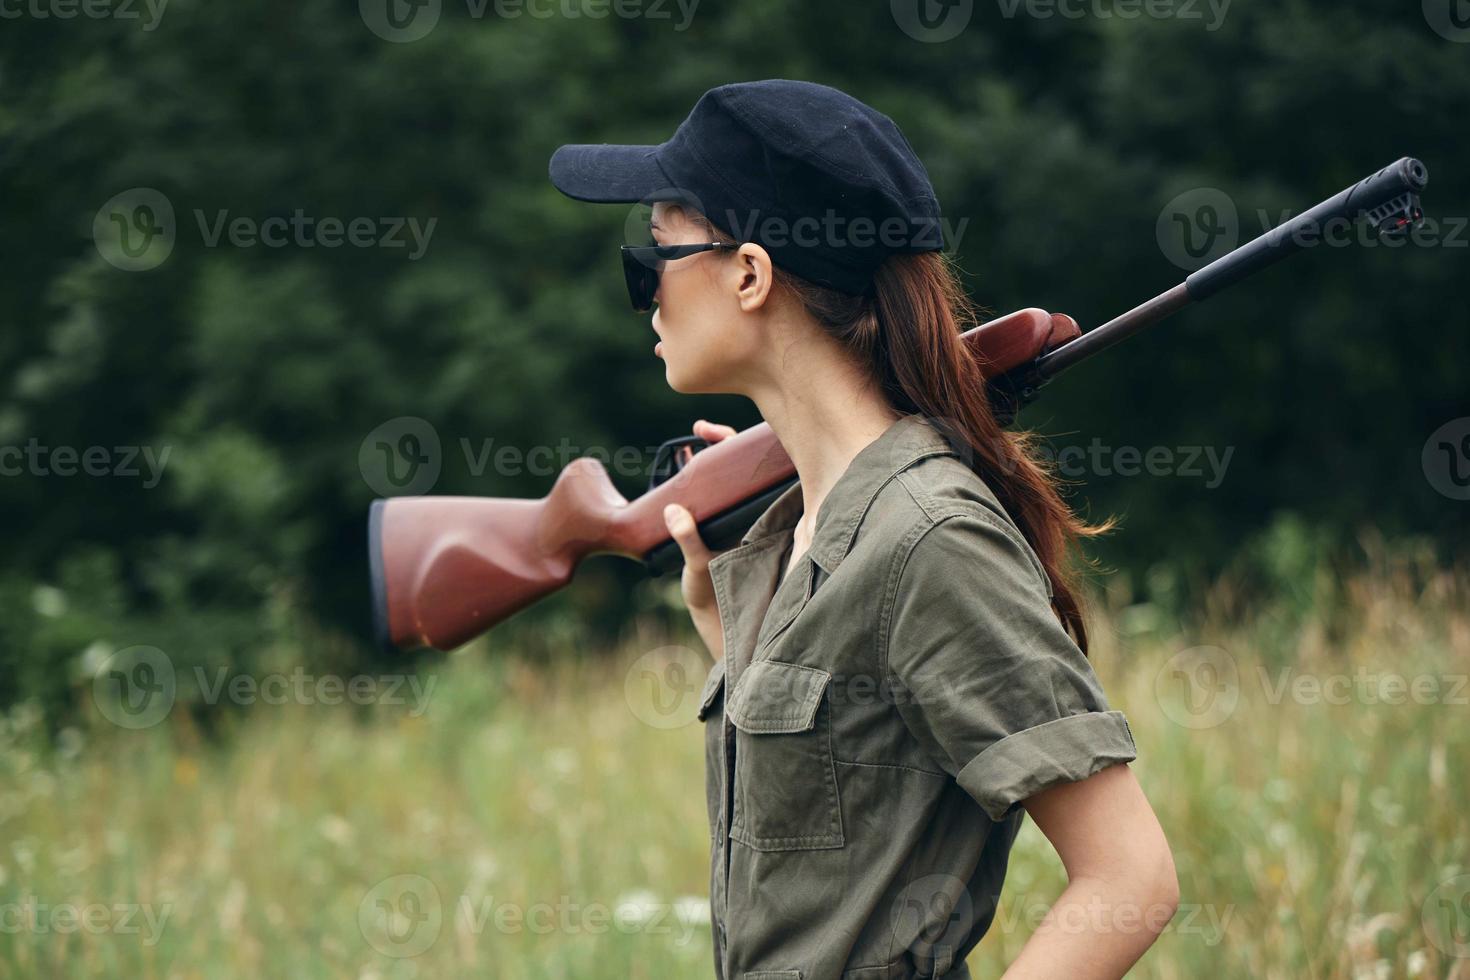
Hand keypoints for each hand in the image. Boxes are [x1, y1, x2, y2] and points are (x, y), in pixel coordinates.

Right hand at [662, 419, 737, 657]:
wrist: (714, 617)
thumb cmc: (717, 592)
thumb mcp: (701, 565)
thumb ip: (689, 539)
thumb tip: (674, 512)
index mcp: (751, 516)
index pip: (751, 469)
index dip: (735, 445)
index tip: (711, 433)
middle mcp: (746, 512)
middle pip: (738, 467)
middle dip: (719, 445)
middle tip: (700, 430)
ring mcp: (731, 517)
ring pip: (723, 479)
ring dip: (704, 462)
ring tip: (685, 450)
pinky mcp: (716, 524)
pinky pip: (708, 494)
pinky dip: (694, 479)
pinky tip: (681, 470)